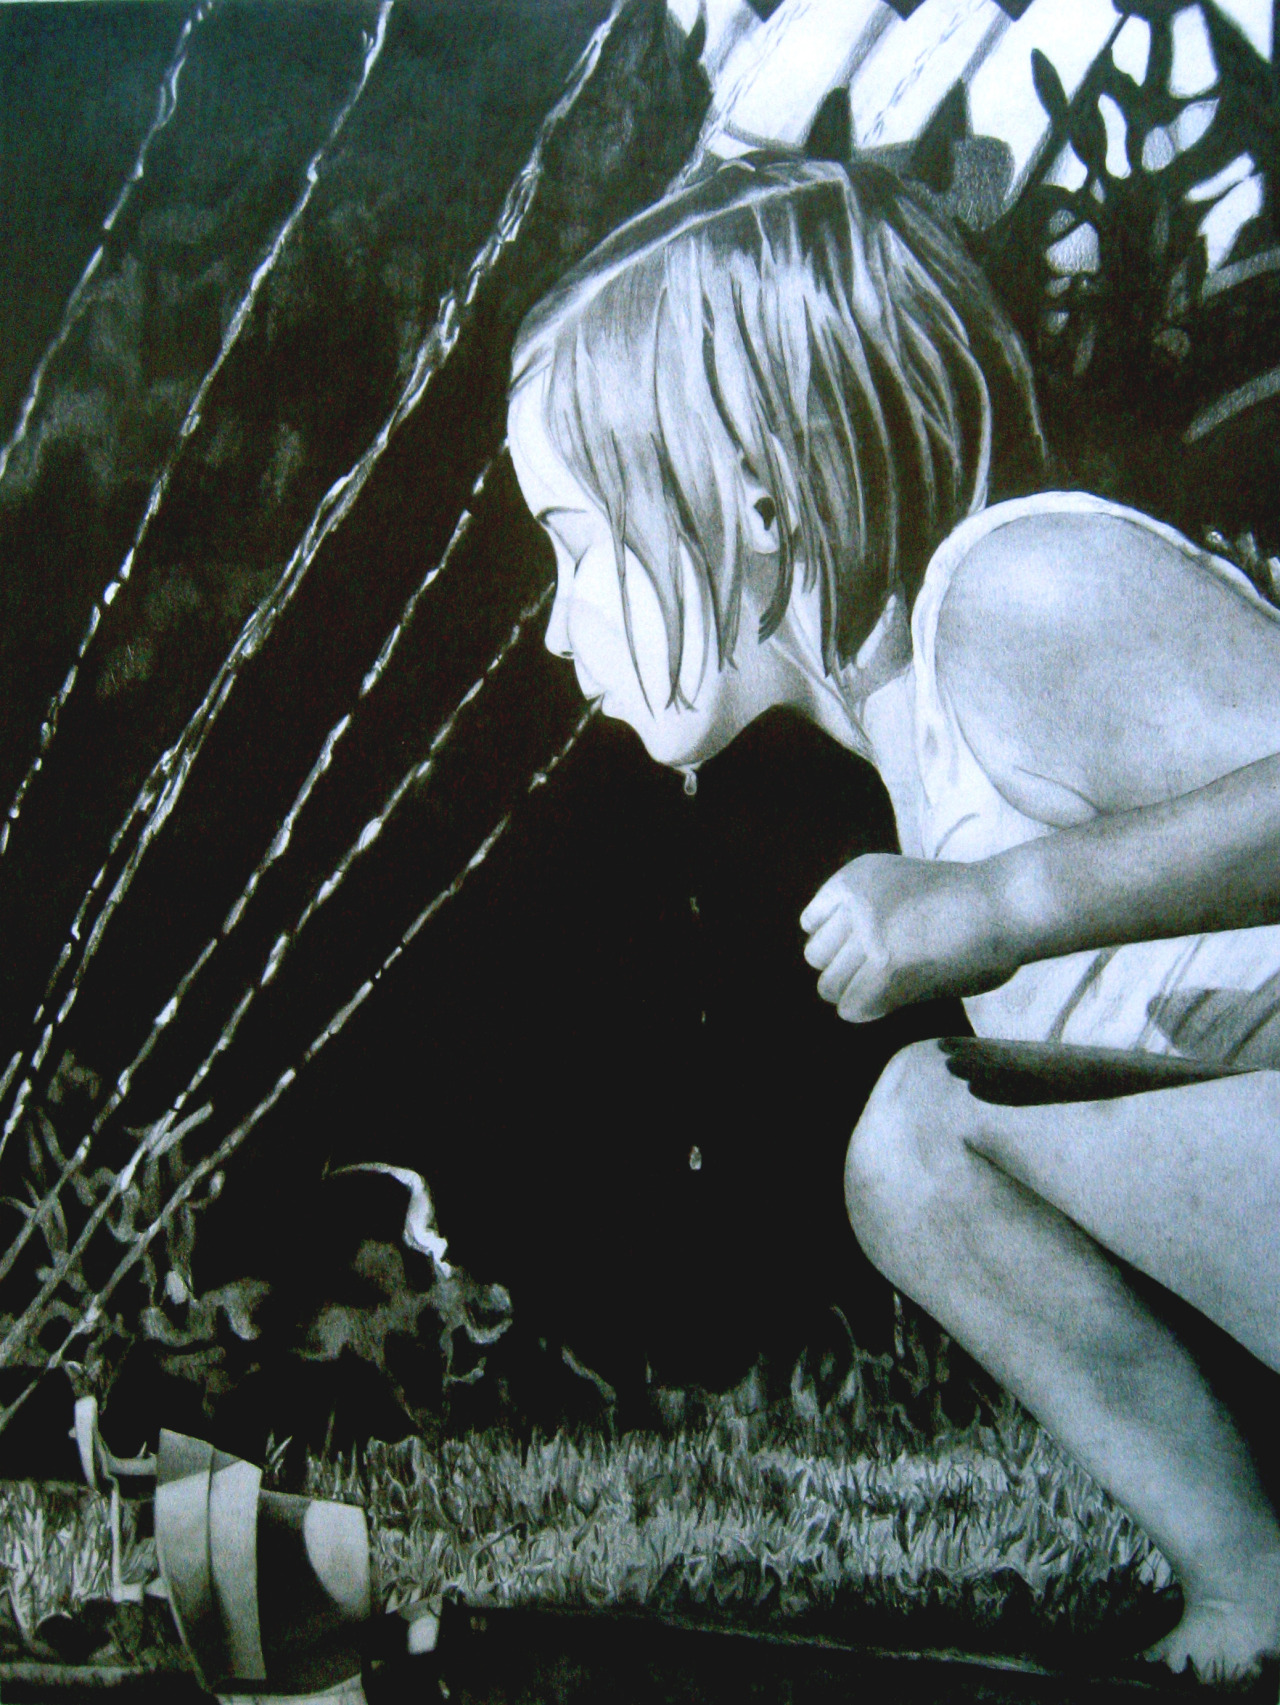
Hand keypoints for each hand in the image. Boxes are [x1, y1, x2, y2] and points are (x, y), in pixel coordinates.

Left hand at [800, 853, 1017, 1021]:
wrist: (1008, 903)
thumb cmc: (969, 902)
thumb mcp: (902, 886)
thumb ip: (868, 912)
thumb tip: (842, 966)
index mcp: (857, 876)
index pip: (811, 922)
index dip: (838, 942)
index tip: (869, 947)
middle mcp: (856, 901)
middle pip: (816, 956)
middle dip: (844, 969)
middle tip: (882, 972)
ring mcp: (870, 935)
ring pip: (829, 985)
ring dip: (856, 992)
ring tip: (891, 987)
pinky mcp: (887, 968)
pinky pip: (852, 1006)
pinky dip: (869, 1010)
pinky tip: (895, 999)